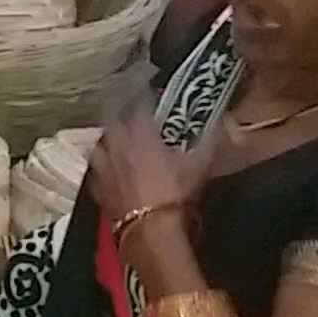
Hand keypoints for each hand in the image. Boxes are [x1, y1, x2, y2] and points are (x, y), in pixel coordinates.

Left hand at [87, 95, 212, 233]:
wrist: (152, 231)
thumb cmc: (176, 194)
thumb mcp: (199, 165)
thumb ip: (209, 141)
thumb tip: (222, 124)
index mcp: (140, 133)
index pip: (138, 102)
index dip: (142, 92)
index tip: (147, 86)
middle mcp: (117, 144)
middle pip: (110, 116)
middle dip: (117, 107)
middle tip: (125, 104)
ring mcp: (103, 166)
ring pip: (98, 142)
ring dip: (106, 137)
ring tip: (114, 136)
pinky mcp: (97, 187)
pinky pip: (96, 169)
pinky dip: (101, 164)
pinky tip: (108, 167)